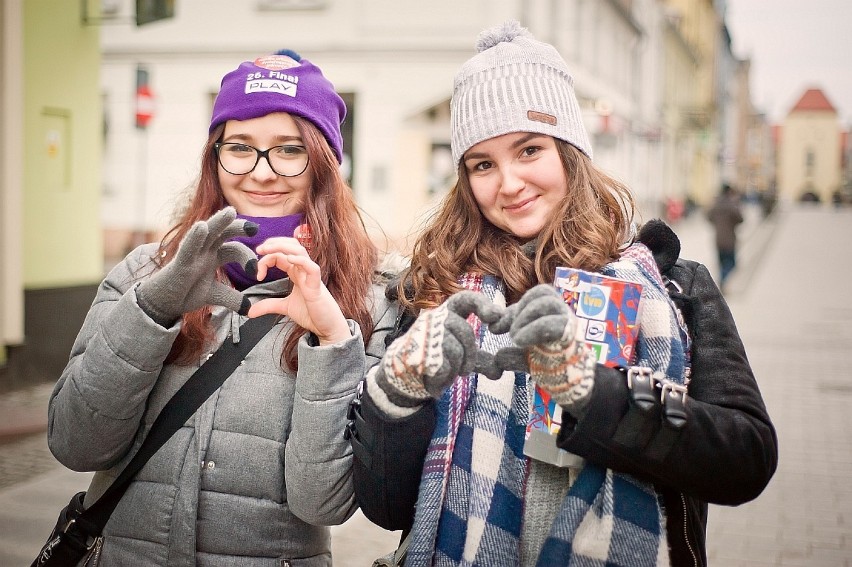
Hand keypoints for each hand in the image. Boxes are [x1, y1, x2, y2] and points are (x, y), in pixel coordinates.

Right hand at [137, 207, 257, 326]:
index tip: (258, 270)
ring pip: (206, 233)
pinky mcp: (180, 262)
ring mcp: (192, 254)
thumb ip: (232, 298)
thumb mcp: (214, 295)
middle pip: (223, 233)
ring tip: (230, 212)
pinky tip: (201, 226)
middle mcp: (204, 251)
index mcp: (214, 256)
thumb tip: (249, 308)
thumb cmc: (187, 293)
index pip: (235, 249)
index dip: (248, 256)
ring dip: (218, 222)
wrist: (164, 302)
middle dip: (238, 228)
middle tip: (255, 228)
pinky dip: (195, 237)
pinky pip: (188, 247)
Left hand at [247, 237, 350, 344]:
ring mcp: (310, 276)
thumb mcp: (284, 307)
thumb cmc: (311, 313)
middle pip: (291, 246)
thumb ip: (268, 306)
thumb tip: (249, 311)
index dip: (267, 257)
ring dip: (283, 246)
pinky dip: (300, 260)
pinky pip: (312, 268)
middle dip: (274, 243)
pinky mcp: (317, 285)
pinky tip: (289, 258)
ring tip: (268, 249)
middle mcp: (303, 270)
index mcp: (296, 272)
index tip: (258, 273)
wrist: (325, 327)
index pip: (281, 254)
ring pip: (300, 251)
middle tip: (259, 249)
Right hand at [374, 290, 502, 406]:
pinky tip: (436, 379)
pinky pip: (444, 367)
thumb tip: (499, 370)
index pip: (466, 299)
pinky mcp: (419, 352)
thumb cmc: (436, 358)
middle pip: (465, 332)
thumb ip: (481, 360)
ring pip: (455, 351)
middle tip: (465, 371)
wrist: (403, 373)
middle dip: (470, 355)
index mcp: (447, 313)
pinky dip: (444, 378)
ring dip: (456, 368)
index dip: (483, 304)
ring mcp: (425, 334)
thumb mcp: (462, 357)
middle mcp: (435, 318)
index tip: (496, 317)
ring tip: (446, 373)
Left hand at [499, 284, 596, 408]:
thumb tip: (497, 355)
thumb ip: (514, 351)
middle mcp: (562, 314)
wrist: (572, 386)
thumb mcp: (528, 355)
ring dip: (525, 317)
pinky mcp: (570, 336)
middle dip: (521, 308)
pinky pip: (551, 323)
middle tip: (510, 331)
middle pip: (543, 292)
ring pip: (548, 302)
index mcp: (552, 314)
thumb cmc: (552, 367)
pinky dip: (531, 330)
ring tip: (515, 338)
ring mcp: (568, 323)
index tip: (494, 328)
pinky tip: (519, 342)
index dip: (513, 309)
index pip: (534, 296)